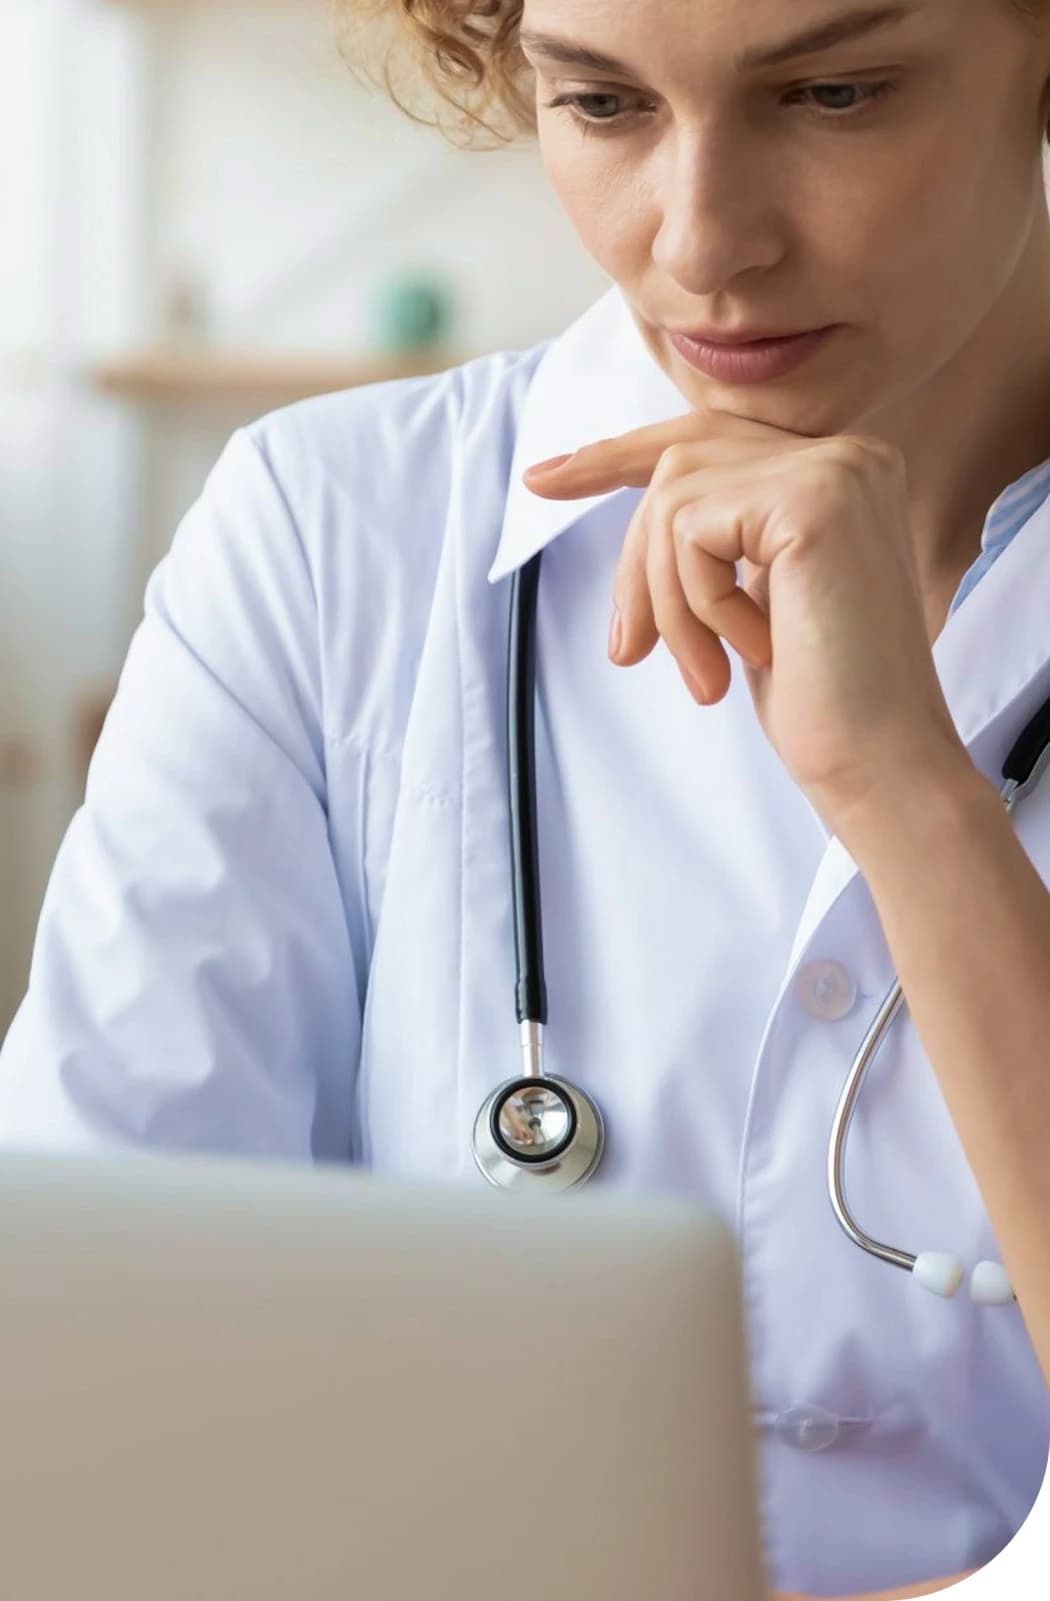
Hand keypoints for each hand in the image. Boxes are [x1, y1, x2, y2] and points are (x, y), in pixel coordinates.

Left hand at [523, 412, 964, 833]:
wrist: (882, 762)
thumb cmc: (824, 702)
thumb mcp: (752, 604)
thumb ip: (717, 545)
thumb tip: (640, 532)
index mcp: (839, 473)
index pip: (707, 439)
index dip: (617, 456)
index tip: (542, 480)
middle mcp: (847, 455)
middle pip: (679, 463)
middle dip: (635, 560)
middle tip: (625, 651)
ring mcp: (834, 470)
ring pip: (673, 503)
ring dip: (668, 604)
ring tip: (705, 675)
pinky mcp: (812, 501)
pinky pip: (691, 534)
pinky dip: (697, 606)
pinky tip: (753, 652)